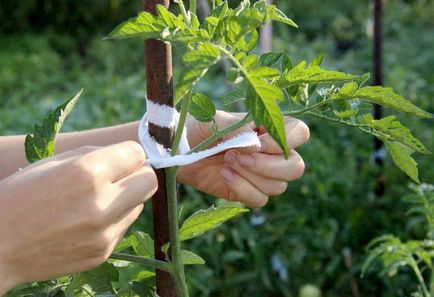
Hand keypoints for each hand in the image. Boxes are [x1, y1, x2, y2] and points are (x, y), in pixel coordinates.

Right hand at [0, 141, 156, 293]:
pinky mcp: (103, 252)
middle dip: (138, 174)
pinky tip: (87, 222)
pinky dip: (113, 220)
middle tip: (120, 176)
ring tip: (96, 201)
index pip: (138, 154)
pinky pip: (123, 227)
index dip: (130, 154)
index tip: (122, 157)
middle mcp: (101, 204)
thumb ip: (95, 155)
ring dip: (126, 198)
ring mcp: (104, 233)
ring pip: (138, 205)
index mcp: (87, 174)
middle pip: (150, 181)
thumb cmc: (20, 196)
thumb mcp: (52, 162)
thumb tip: (128, 156)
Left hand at [178, 111, 309, 207]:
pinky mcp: (247, 191)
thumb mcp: (214, 121)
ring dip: (251, 176)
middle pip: (296, 167)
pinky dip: (242, 190)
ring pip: (279, 186)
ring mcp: (261, 175)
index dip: (284, 141)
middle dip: (268, 166)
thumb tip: (256, 146)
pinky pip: (259, 200)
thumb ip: (236, 129)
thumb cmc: (197, 127)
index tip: (257, 142)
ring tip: (225, 162)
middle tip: (236, 156)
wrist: (176, 149)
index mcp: (269, 128)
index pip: (299, 133)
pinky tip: (224, 176)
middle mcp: (271, 152)